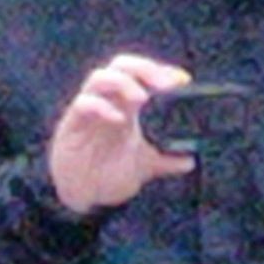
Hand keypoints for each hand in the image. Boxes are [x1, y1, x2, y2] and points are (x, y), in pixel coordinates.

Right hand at [45, 51, 196, 215]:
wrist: (83, 197)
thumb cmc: (109, 173)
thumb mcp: (145, 166)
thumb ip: (168, 160)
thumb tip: (191, 159)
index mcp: (125, 105)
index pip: (140, 73)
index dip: (161, 71)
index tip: (183, 80)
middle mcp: (107, 102)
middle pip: (121, 65)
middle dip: (144, 68)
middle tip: (166, 84)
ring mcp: (88, 112)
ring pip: (99, 77)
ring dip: (123, 82)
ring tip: (142, 98)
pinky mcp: (71, 126)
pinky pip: (82, 104)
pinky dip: (100, 106)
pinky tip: (118, 119)